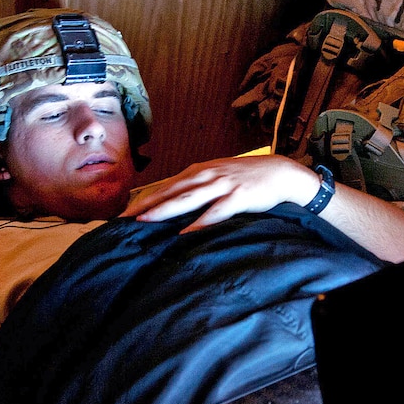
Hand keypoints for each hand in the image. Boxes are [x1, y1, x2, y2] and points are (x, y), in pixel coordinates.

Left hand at [122, 155, 320, 233]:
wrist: (280, 172)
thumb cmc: (247, 177)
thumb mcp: (217, 176)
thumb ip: (196, 187)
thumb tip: (173, 202)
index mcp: (199, 171)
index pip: (164, 186)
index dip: (143, 199)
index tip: (123, 213)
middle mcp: (206, 175)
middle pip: (170, 191)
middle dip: (145, 205)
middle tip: (123, 219)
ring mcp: (222, 185)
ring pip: (187, 199)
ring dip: (165, 210)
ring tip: (145, 221)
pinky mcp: (238, 197)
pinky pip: (216, 212)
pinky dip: (200, 222)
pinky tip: (186, 233)